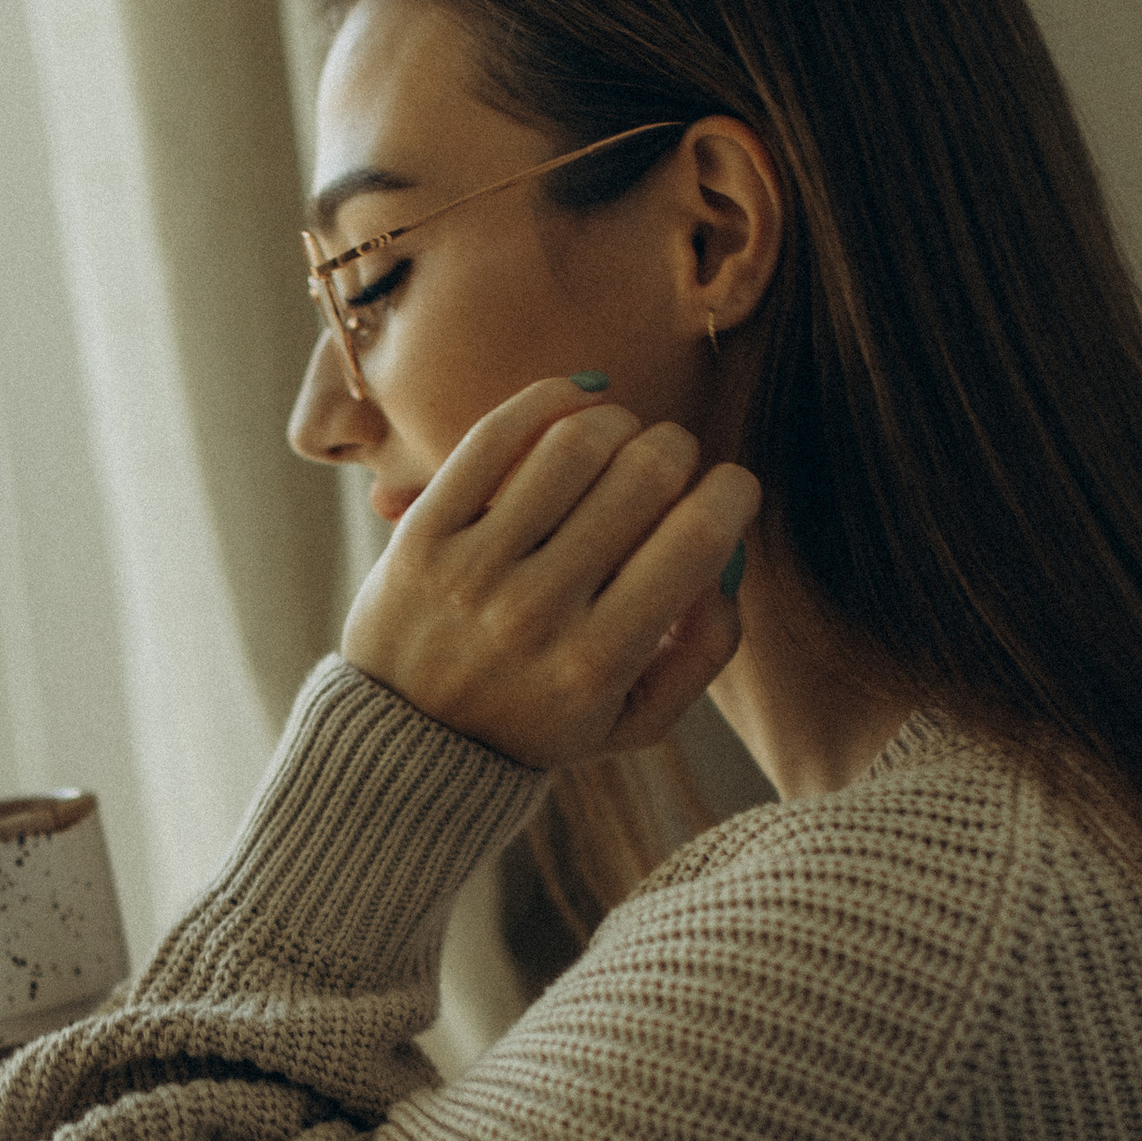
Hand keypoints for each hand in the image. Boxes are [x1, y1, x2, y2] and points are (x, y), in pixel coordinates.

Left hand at [340, 379, 756, 767]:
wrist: (408, 741)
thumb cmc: (539, 720)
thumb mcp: (635, 719)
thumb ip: (704, 651)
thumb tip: (731, 562)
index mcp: (598, 663)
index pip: (696, 538)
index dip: (733, 491)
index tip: (728, 487)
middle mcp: (536, 614)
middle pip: (643, 474)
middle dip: (676, 449)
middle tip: (669, 462)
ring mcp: (473, 571)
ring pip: (572, 444)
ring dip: (616, 420)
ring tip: (620, 435)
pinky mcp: (421, 536)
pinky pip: (492, 437)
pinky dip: (549, 399)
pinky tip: (575, 402)